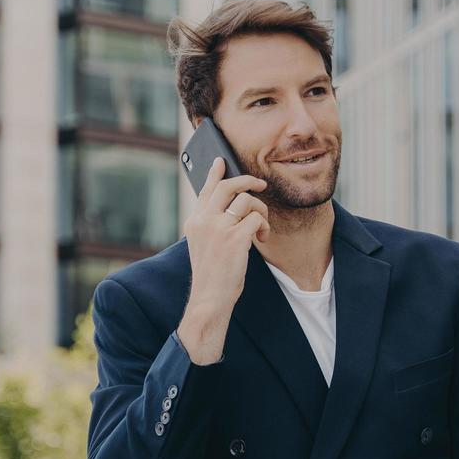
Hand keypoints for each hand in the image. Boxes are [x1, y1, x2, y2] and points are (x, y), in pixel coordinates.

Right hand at [177, 156, 267, 362]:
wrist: (210, 298)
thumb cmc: (212, 274)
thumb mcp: (204, 245)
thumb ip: (212, 224)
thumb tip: (233, 207)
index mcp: (195, 221)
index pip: (206, 189)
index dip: (215, 173)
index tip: (221, 161)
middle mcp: (204, 220)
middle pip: (229, 186)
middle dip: (248, 182)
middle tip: (261, 185)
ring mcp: (218, 228)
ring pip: (247, 201)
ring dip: (261, 211)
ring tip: (261, 227)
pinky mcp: (235, 239)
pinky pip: (257, 218)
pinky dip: (264, 226)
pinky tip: (262, 239)